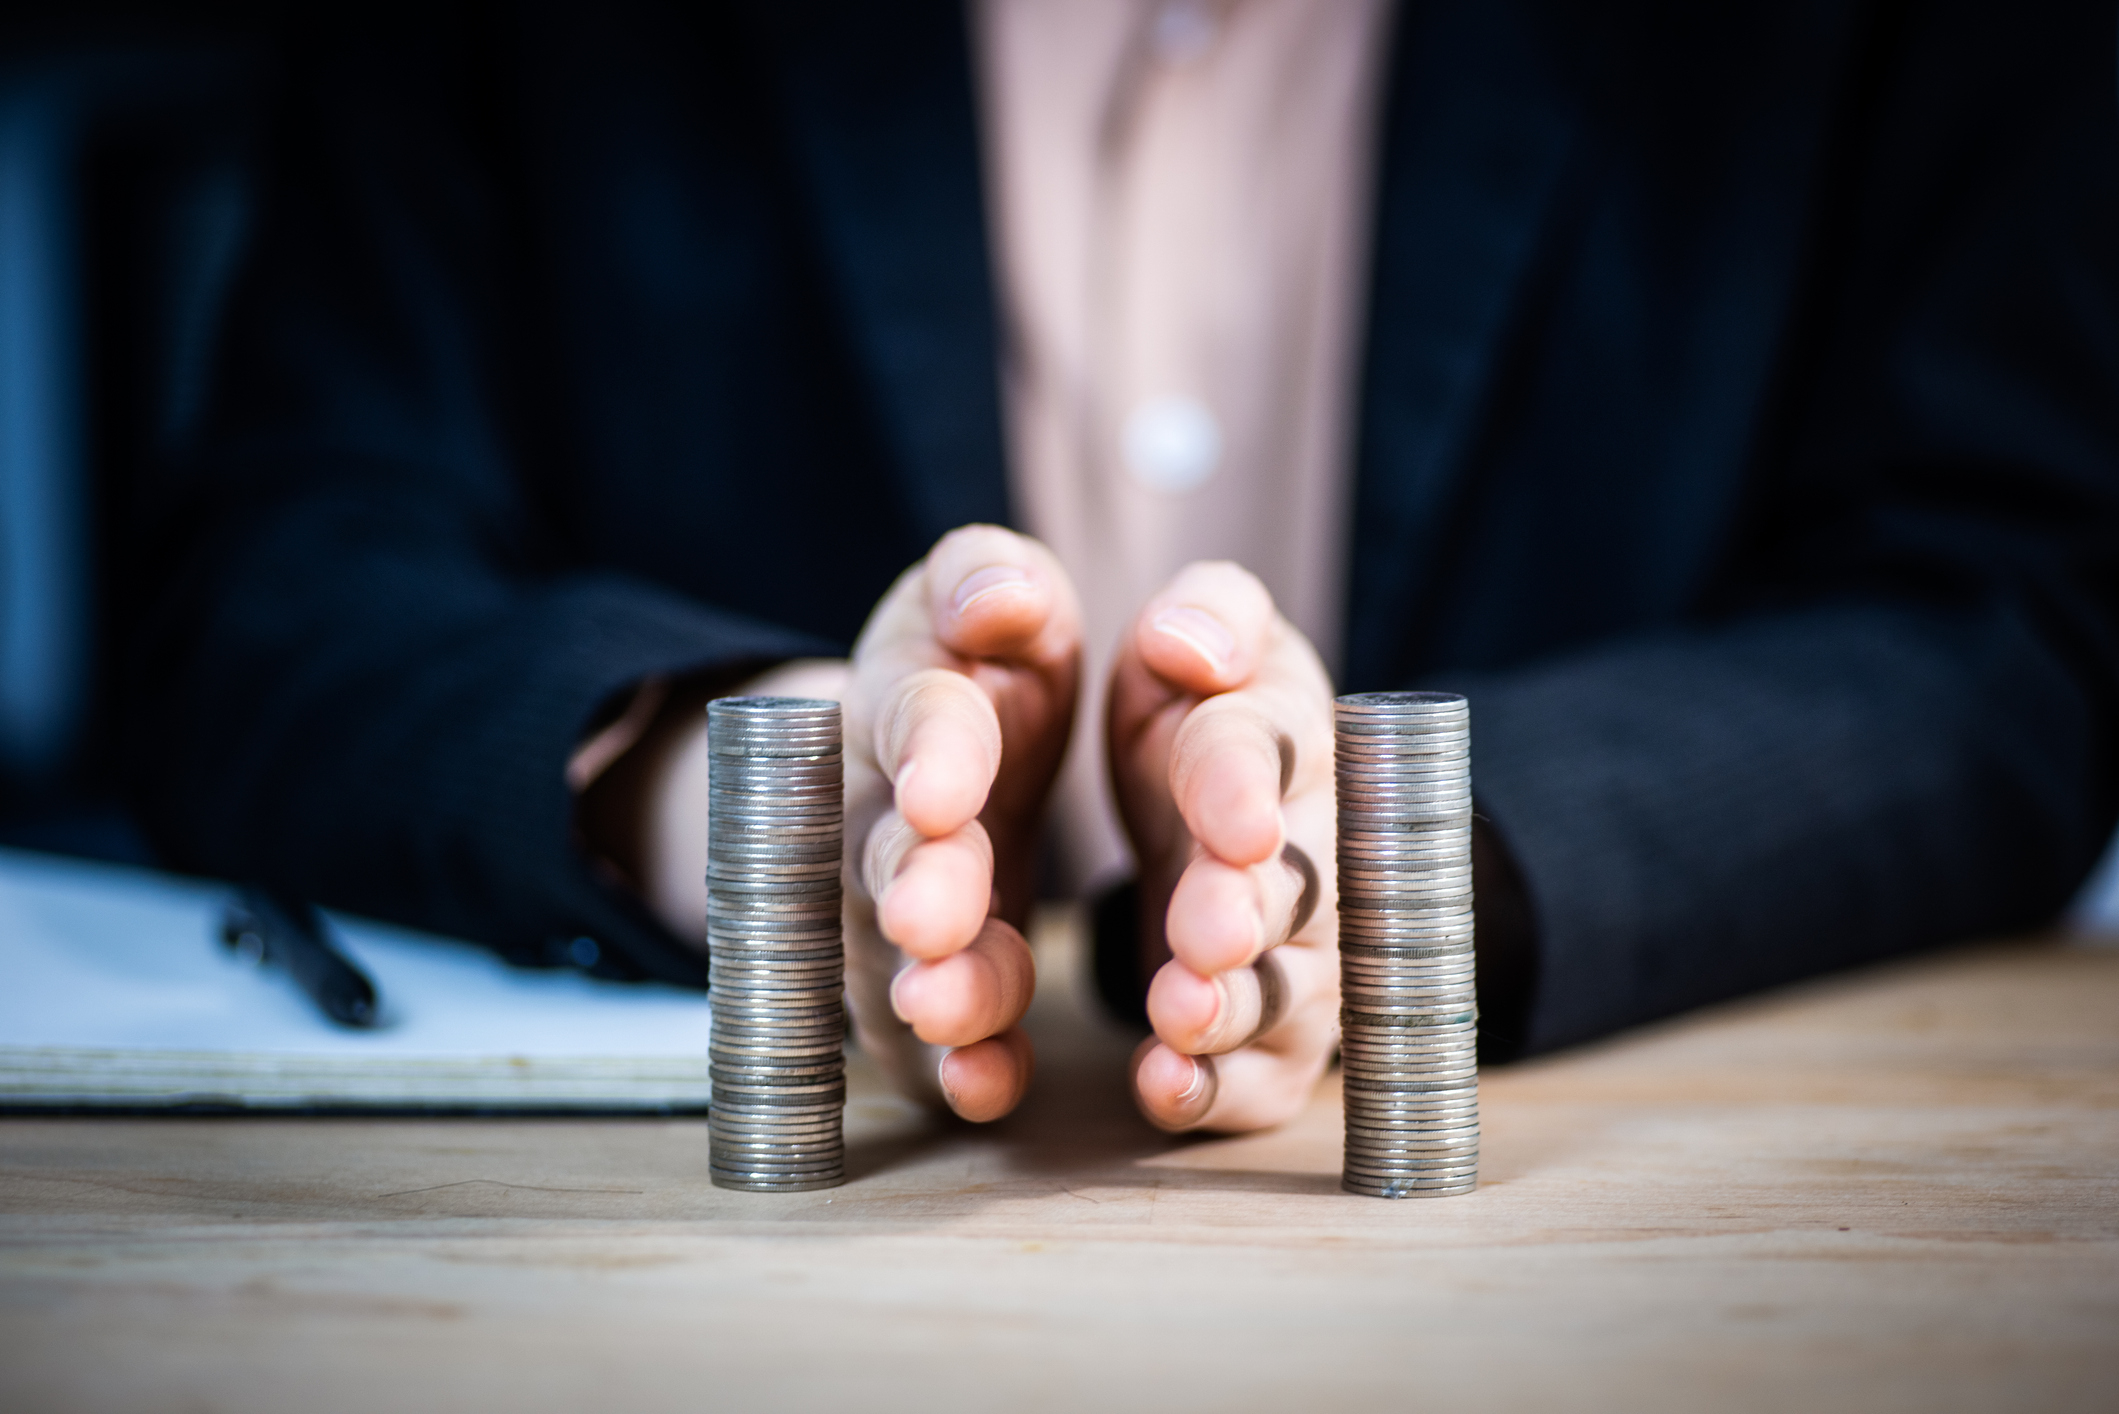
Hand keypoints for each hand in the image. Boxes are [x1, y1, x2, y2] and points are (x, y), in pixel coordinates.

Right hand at [839, 526, 1079, 1120]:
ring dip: (935, 986)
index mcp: (915, 701)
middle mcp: (885, 811)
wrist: (943, 752)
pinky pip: (939, 1036)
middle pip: (890, 852)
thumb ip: (992, 583)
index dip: (930, 751)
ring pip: (902, 956)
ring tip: (948, 1011)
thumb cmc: (986, 662)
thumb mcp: (998, 601)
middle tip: (933, 920)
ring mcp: (896, 910)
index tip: (943, 788)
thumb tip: (1003, 593)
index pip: (919, 716)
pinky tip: (984, 1086)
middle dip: (915, 885)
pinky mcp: (934, 985)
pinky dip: (961, 1065)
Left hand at [1107, 562, 1338, 1132]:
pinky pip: (1263, 1075)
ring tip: (1181, 1017)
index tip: (1233, 821)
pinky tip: (1167, 1088)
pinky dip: (1218, 1090)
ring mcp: (1302, 950)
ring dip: (1236, 1008)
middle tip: (1206, 933)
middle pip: (1297, 884)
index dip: (1245, 784)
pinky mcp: (1276, 1035)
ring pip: (1286, 988)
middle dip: (1252, 910)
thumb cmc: (1201, 709)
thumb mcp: (1197, 638)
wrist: (1230, 808)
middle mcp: (1310, 849)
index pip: (1267, 746)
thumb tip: (1191, 638)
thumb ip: (1206, 617)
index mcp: (1282, 736)